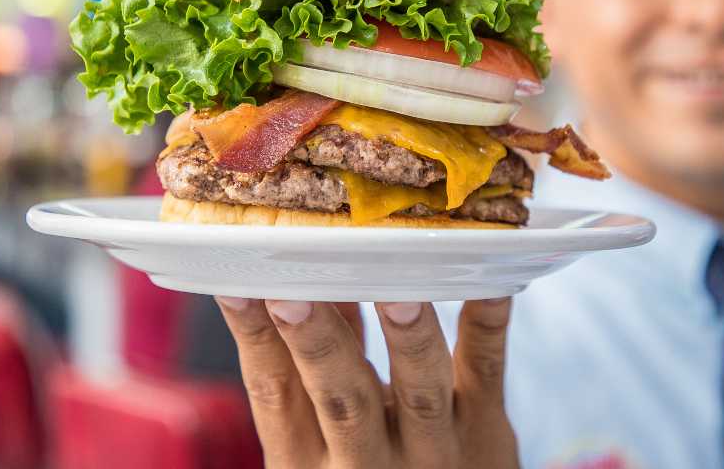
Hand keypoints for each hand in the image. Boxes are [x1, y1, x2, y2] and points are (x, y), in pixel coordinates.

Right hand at [216, 297, 518, 468]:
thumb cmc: (374, 467)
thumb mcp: (328, 435)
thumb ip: (323, 361)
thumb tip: (304, 274)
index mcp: (310, 461)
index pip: (274, 393)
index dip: (254, 338)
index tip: (236, 283)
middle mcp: (368, 463)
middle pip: (341, 399)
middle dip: (318, 344)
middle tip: (294, 293)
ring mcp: (435, 449)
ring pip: (419, 391)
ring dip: (406, 340)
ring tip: (396, 293)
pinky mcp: (487, 432)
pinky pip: (487, 370)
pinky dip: (486, 323)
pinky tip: (487, 281)